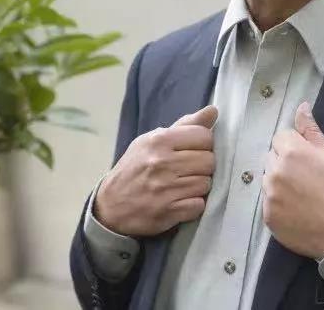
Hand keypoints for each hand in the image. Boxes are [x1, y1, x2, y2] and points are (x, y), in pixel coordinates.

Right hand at [94, 105, 217, 236]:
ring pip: (206, 184)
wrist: (110, 205)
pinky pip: (199, 205)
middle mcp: (162, 162)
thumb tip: (213, 110)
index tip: (194, 151)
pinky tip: (181, 201)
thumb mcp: (152, 140)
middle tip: (188, 171)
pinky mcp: (168, 211)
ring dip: (199, 187)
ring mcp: (165, 188)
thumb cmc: (135, 168)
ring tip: (184, 186)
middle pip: (209, 161)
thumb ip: (185, 126)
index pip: (204, 137)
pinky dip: (193, 205)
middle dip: (203, 167)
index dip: (204, 145)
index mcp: (159, 140)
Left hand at [263, 102, 323, 259]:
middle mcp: (275, 171)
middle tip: (306, 178)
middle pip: (271, 157)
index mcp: (291, 152)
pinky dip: (278, 204)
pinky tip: (296, 210)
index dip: (295, 147)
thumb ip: (310, 130)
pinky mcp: (267, 216)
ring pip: (268, 179)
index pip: (280, 138)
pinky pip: (267, 201)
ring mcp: (269, 195)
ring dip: (279, 183)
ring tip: (302, 195)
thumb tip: (301, 106)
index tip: (309, 161)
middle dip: (284, 163)